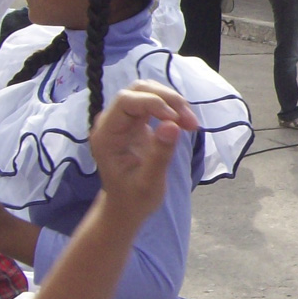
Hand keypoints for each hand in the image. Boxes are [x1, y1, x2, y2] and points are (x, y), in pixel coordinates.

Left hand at [89, 81, 199, 222]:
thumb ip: (159, 154)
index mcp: (106, 135)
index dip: (153, 103)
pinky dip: (172, 108)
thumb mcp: (149, 183)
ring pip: (148, 92)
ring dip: (172, 101)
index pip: (126, 101)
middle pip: (138, 90)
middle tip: (190, 122)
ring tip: (191, 123)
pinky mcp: (136, 121)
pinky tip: (184, 122)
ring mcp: (124, 120)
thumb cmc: (134, 199)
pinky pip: (154, 102)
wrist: (126, 207)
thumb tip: (173, 125)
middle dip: (167, 99)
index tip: (177, 121)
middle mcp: (112, 122)